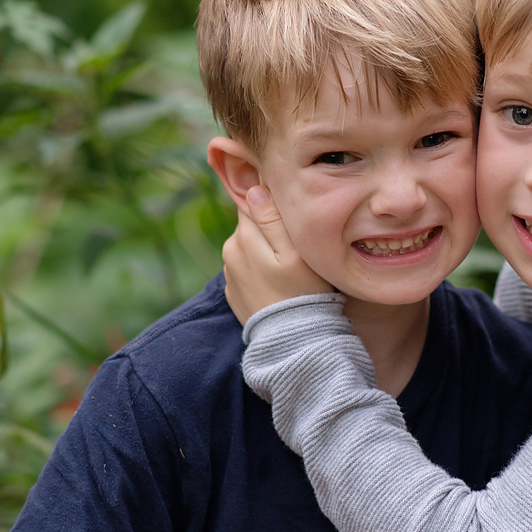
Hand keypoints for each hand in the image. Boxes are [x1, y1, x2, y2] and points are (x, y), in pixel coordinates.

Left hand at [221, 184, 333, 323]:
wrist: (292, 340)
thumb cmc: (303, 292)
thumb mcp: (295, 251)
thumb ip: (272, 218)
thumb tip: (254, 190)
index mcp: (244, 235)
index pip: (252, 201)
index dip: (272, 203)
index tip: (291, 217)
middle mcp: (230, 250)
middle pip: (250, 224)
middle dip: (269, 229)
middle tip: (294, 247)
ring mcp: (229, 273)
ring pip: (249, 247)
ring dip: (265, 251)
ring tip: (288, 269)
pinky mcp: (234, 291)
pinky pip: (248, 270)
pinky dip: (261, 272)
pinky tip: (278, 285)